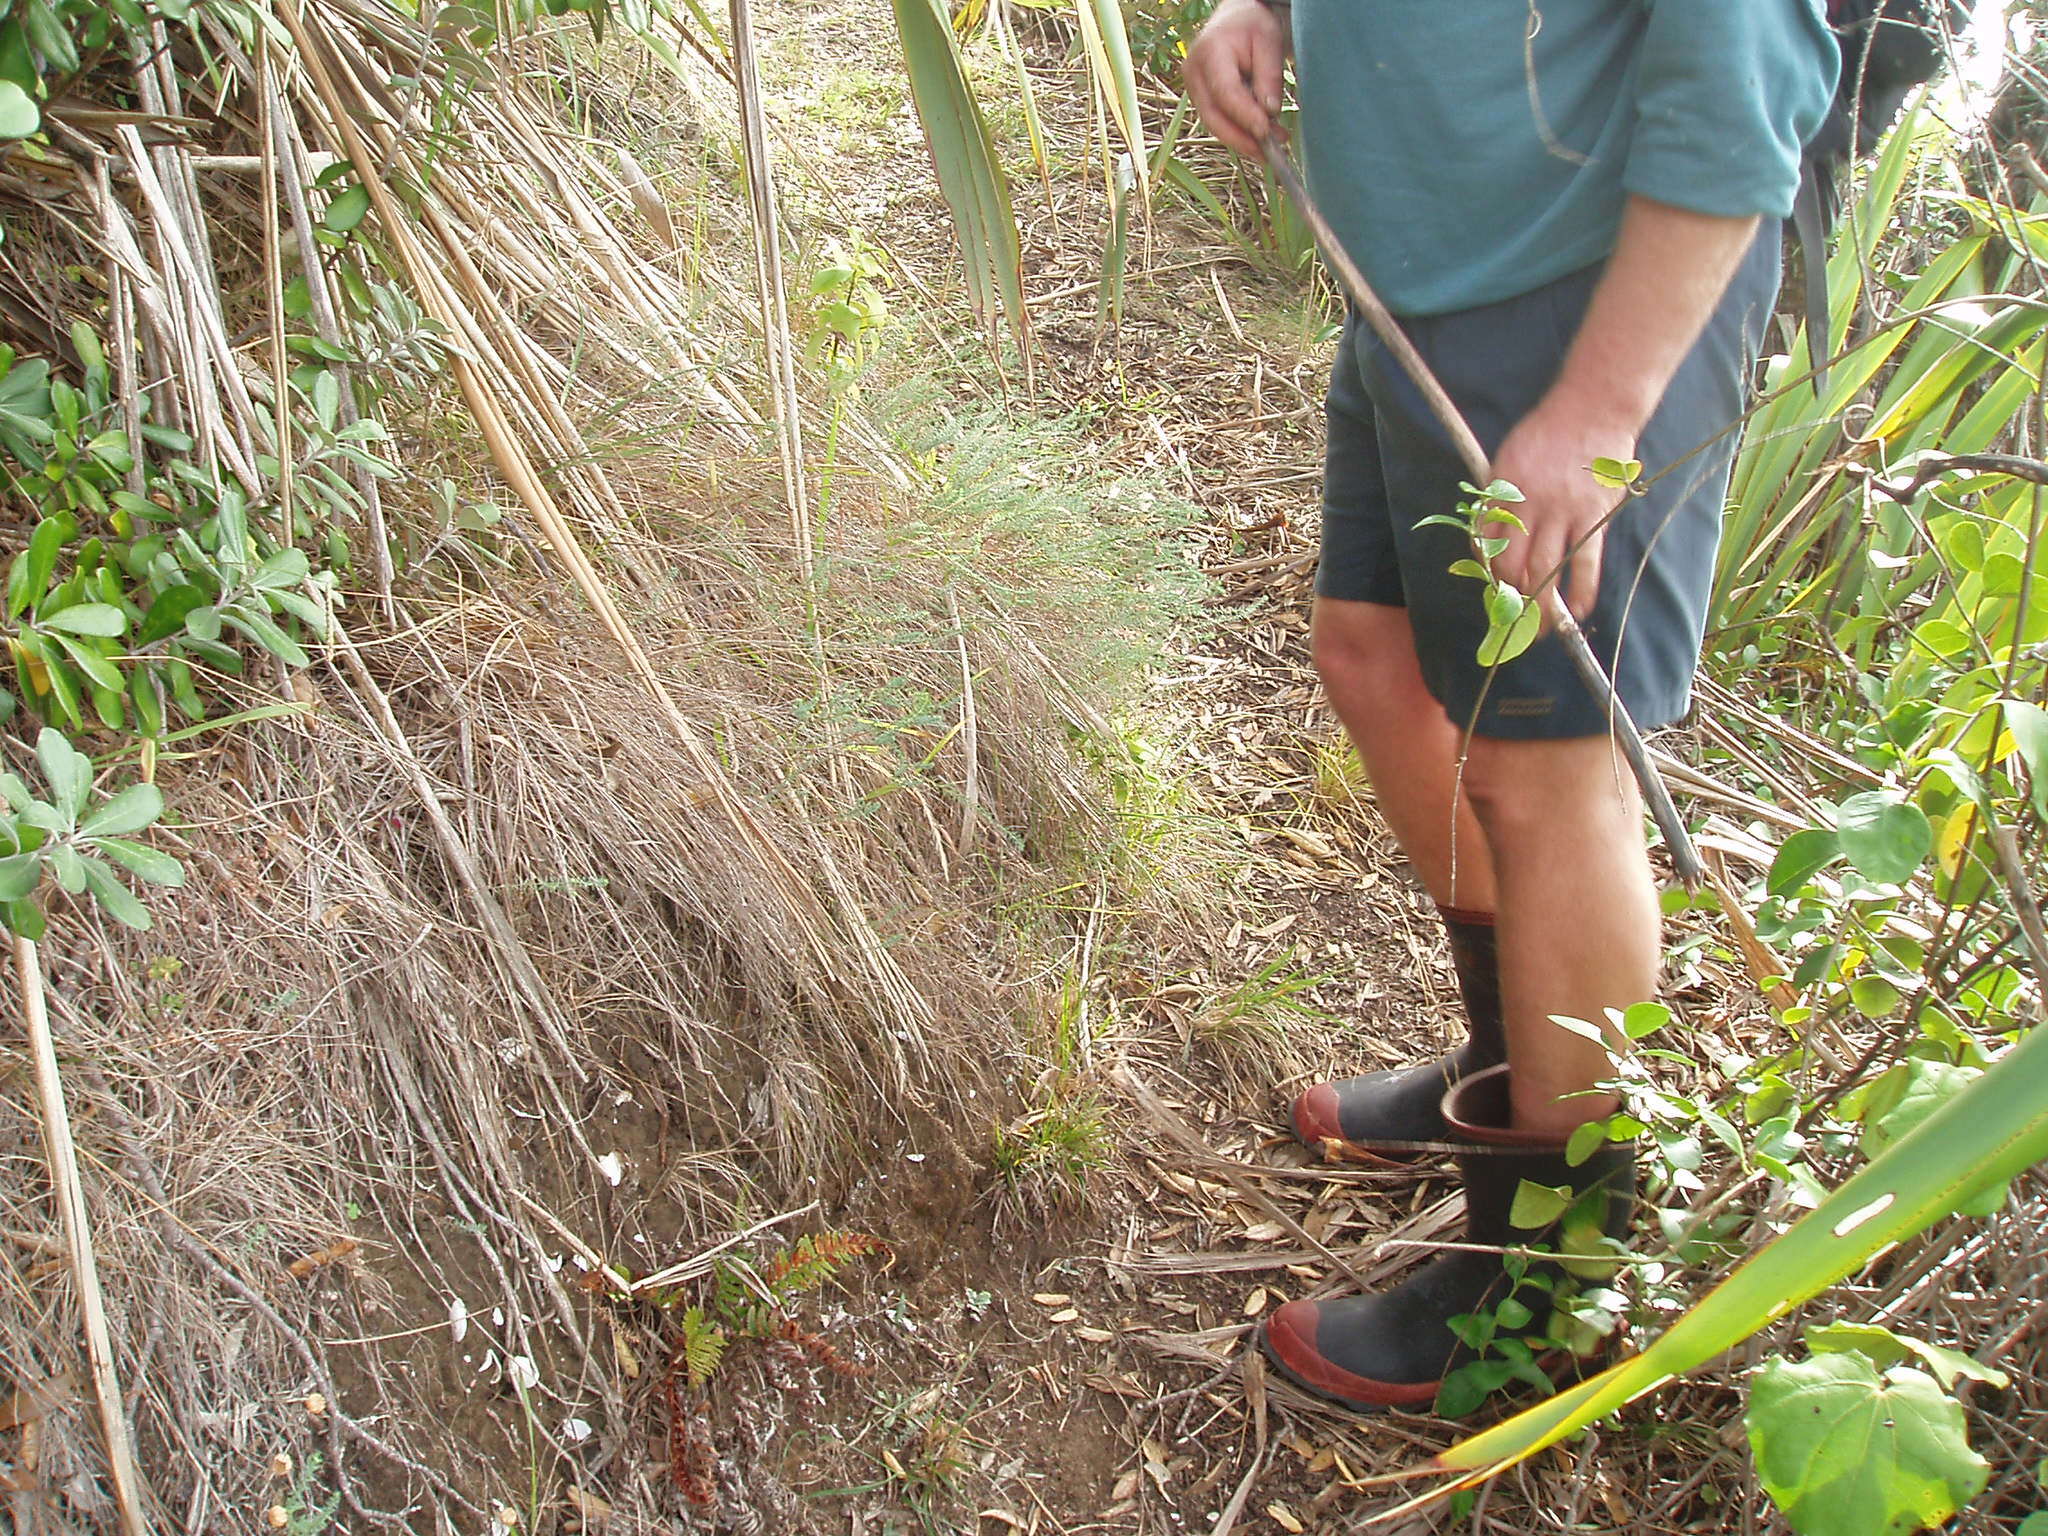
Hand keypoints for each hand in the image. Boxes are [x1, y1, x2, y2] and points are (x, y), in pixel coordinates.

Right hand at [1184, 0, 1284, 159]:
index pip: (1225, 92)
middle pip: (1213, 116)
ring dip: (1243, 139)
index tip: (1266, 132)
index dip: (1245, 116)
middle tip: (1271, 151)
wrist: (1235, 20)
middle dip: (1242, 138)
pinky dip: (1238, 133)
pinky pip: (1218, 121)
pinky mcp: (1200, 99)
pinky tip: (1259, 138)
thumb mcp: (1269, 42)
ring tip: (1272, 145)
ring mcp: (1193, 88)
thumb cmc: (1252, 26)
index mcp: (1209, 52)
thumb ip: (1269, 76)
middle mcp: (1193, 73)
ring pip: (1215, 124)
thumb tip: (1270, 112)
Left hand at [1483, 403, 1634, 620]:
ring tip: (1542, 629)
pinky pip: (1586, 563)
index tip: (1494, 594)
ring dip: (1542, 606)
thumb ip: (1497, 499)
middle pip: (1513, 566)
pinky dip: (1581, 590)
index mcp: (1502, 493)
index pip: (1486, 547)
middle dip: (1512, 600)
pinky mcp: (1594, 516)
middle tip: (1515, 623)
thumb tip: (1487, 541)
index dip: (1489, 576)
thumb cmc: (1547, 433)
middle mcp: (1529, 506)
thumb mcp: (1507, 459)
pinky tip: (1578, 610)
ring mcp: (1563, 513)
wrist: (1592, 409)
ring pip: (1546, 570)